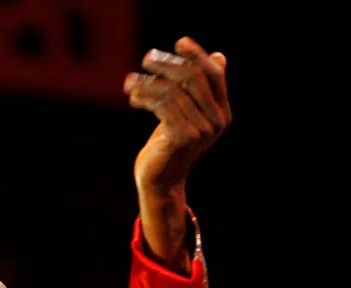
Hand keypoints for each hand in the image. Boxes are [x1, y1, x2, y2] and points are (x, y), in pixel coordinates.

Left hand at [125, 37, 230, 192]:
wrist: (159, 183)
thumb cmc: (168, 146)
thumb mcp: (186, 115)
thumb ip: (197, 91)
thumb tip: (219, 55)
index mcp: (222, 112)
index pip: (214, 74)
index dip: (198, 56)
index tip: (180, 42)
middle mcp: (217, 120)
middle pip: (194, 78)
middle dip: (168, 64)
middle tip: (146, 58)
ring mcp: (202, 130)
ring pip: (173, 91)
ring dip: (147, 83)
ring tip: (129, 83)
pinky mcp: (183, 137)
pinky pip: (163, 106)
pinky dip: (145, 98)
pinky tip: (132, 97)